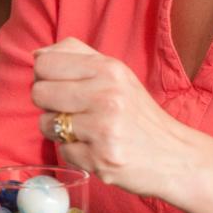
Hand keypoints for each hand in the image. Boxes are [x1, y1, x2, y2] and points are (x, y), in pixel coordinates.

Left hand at [31, 38, 200, 201]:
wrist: (177, 157)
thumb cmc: (138, 113)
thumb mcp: (115, 73)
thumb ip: (76, 55)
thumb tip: (36, 53)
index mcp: (108, 69)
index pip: (44, 63)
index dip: (46, 77)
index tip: (62, 87)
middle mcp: (106, 95)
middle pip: (38, 93)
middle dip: (50, 105)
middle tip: (75, 112)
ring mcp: (103, 129)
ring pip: (45, 124)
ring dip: (60, 131)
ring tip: (88, 131)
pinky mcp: (101, 159)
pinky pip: (62, 152)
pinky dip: (76, 153)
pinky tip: (97, 149)